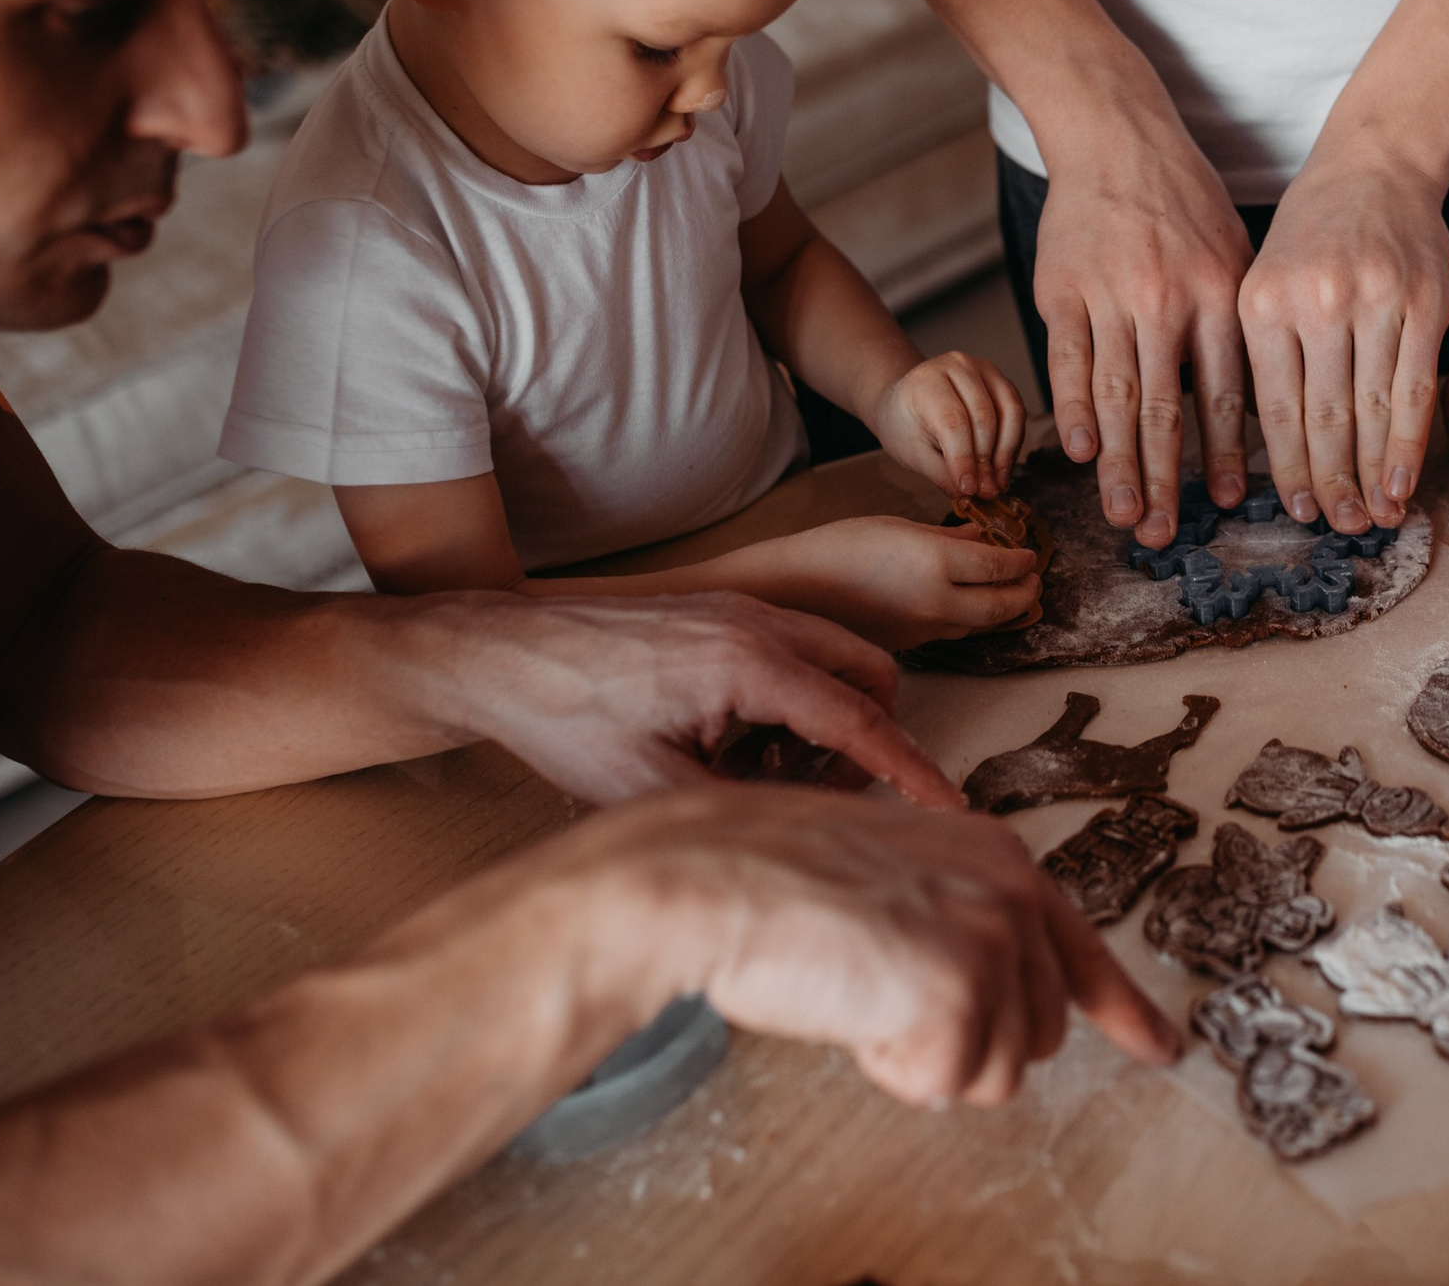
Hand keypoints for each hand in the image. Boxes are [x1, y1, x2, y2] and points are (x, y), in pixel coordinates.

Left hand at [410, 588, 962, 806]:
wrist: (501, 655)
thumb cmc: (564, 716)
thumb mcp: (650, 790)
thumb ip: (743, 811)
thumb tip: (803, 837)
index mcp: (748, 664)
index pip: (860, 721)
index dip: (909, 771)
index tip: (948, 807)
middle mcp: (758, 624)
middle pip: (868, 676)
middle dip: (863, 739)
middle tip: (806, 788)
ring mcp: (741, 611)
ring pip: (832, 662)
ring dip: (820, 721)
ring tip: (752, 770)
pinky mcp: (721, 614)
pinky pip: (792, 654)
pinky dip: (786, 701)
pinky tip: (725, 743)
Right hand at [561, 784, 1182, 1105]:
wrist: (712, 878)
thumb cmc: (773, 877)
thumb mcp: (894, 881)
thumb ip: (957, 920)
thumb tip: (993, 997)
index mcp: (1001, 857)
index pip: (1082, 951)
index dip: (1124, 1011)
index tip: (1160, 1048)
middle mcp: (1015, 892)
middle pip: (1037, 1031)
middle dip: (963, 1041)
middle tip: (881, 998)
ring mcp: (994, 939)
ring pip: (998, 1069)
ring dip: (924, 1057)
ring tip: (861, 993)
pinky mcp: (962, 993)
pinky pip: (949, 1084)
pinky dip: (893, 1070)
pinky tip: (852, 1012)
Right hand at [726, 516, 1040, 650]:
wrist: (796, 588)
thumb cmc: (842, 545)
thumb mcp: (900, 527)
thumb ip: (947, 537)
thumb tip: (978, 538)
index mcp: (939, 562)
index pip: (1001, 566)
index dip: (1022, 561)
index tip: (1030, 554)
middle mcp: (939, 601)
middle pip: (1002, 605)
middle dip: (1024, 593)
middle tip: (1034, 581)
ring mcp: (925, 628)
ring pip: (980, 624)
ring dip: (1002, 610)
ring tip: (1011, 595)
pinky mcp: (910, 644)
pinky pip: (952, 632)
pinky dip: (971, 620)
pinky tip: (968, 606)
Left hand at [870, 350, 1029, 500]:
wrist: (907, 400)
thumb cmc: (906, 425)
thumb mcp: (913, 453)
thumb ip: (942, 473)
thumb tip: (972, 492)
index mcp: (925, 381)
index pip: (953, 421)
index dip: (965, 459)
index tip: (969, 489)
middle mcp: (957, 365)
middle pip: (984, 417)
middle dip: (987, 460)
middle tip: (986, 491)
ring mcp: (983, 368)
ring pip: (1009, 412)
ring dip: (1006, 452)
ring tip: (997, 482)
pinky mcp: (1000, 379)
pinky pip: (1017, 411)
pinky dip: (1013, 442)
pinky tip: (1002, 465)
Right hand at [1033, 106, 1254, 548]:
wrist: (1118, 138)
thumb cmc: (1185, 203)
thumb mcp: (1234, 254)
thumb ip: (1239, 326)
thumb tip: (1257, 406)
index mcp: (1220, 293)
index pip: (1226, 390)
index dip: (1228, 452)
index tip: (1230, 502)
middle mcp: (1167, 299)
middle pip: (1165, 408)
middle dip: (1165, 480)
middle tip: (1165, 534)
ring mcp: (1111, 296)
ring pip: (1114, 396)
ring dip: (1117, 464)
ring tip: (1123, 514)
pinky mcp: (1062, 290)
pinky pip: (1068, 361)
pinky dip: (1074, 410)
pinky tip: (1079, 453)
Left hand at [1240, 161, 1448, 532]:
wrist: (1375, 166)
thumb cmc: (1313, 234)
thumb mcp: (1264, 282)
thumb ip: (1267, 356)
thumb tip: (1272, 449)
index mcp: (1264, 303)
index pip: (1274, 406)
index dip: (1287, 467)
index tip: (1298, 510)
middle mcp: (1318, 302)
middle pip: (1324, 416)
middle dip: (1332, 482)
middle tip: (1341, 527)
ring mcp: (1375, 301)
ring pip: (1372, 409)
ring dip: (1374, 473)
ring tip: (1375, 516)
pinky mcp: (1426, 302)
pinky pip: (1416, 387)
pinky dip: (1410, 440)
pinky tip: (1405, 477)